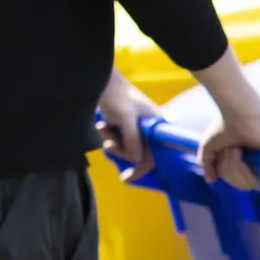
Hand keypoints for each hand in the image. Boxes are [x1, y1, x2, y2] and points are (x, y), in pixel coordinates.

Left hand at [96, 67, 159, 182]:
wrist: (103, 80)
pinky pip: (119, 139)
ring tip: (103, 128)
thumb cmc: (118, 97)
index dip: (141, 168)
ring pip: (126, 146)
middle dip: (121, 150)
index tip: (125, 178)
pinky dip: (110, 135)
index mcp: (157, 126)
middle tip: (108, 145)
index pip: (154, 154)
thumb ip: (133, 139)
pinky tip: (103, 124)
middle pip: (138, 152)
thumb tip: (136, 159)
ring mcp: (138, 127)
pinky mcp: (127, 125)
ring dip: (112, 141)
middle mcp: (150, 128)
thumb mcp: (126, 119)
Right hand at [196, 111, 259, 190]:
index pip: (241, 183)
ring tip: (234, 148)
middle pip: (242, 186)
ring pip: (247, 184)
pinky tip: (238, 151)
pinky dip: (240, 167)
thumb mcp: (210, 147)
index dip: (228, 175)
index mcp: (251, 162)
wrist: (237, 110)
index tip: (222, 157)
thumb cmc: (225, 124)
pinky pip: (256, 181)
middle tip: (229, 149)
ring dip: (232, 166)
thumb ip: (208, 165)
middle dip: (228, 169)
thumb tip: (211, 180)